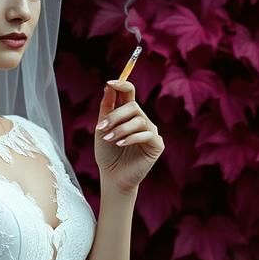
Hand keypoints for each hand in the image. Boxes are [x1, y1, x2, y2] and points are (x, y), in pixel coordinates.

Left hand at [94, 78, 163, 193]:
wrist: (112, 176)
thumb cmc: (106, 153)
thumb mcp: (101, 129)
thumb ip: (106, 108)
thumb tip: (108, 86)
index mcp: (128, 114)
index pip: (129, 93)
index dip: (122, 85)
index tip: (110, 82)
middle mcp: (141, 120)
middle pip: (133, 106)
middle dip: (115, 116)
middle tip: (101, 128)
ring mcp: (151, 132)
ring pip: (139, 120)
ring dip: (121, 129)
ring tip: (108, 139)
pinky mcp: (157, 145)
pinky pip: (147, 134)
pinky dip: (131, 138)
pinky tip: (120, 144)